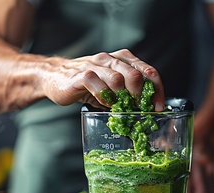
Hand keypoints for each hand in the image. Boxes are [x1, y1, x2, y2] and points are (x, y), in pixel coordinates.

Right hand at [43, 49, 164, 109]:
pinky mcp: (81, 75)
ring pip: (117, 79)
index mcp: (123, 60)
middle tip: (138, 110)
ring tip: (121, 109)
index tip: (158, 106)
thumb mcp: (112, 86)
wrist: (55, 77)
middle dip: (140, 97)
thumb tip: (146, 111)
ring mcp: (95, 65)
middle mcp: (111, 59)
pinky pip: (95, 83)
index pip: (148, 71)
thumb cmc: (87, 83)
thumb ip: (127, 93)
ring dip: (122, 98)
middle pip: (135, 75)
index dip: (157, 90)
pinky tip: (105, 104)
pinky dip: (103, 97)